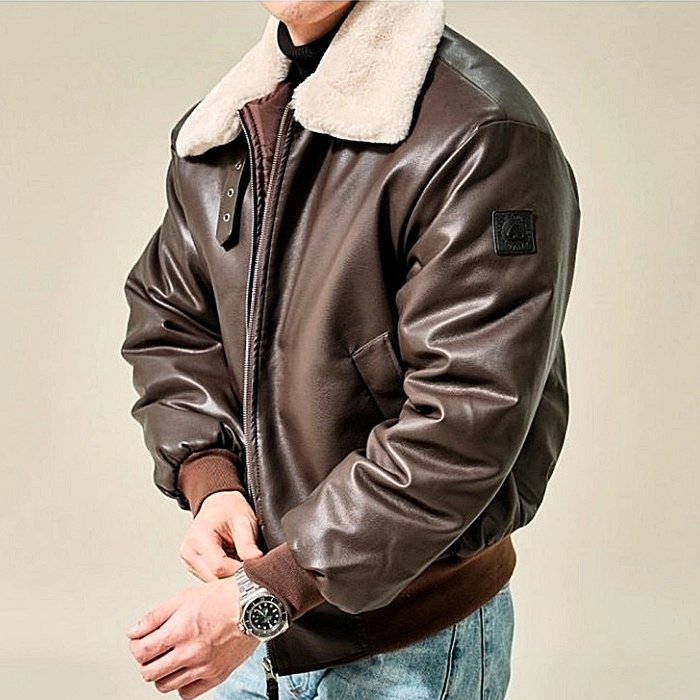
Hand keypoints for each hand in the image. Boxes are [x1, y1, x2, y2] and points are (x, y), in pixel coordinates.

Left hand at [127, 577, 258, 698]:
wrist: (252, 605)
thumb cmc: (222, 598)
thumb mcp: (183, 597)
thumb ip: (155, 616)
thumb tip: (134, 632)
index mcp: (179, 631)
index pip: (141, 652)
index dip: (135, 647)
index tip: (139, 642)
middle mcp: (190, 652)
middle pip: (149, 673)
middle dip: (146, 662)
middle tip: (153, 651)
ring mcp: (203, 667)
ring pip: (165, 686)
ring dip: (162, 674)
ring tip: (169, 659)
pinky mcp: (216, 676)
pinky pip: (188, 693)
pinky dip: (181, 685)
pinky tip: (184, 670)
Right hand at [180, 491, 262, 581]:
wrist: (219, 504)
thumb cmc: (230, 509)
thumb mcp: (244, 522)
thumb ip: (248, 546)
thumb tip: (256, 565)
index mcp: (198, 538)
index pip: (218, 567)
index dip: (238, 570)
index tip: (253, 568)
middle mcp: (189, 552)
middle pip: (214, 577)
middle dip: (235, 575)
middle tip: (251, 566)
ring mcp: (190, 562)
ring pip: (213, 581)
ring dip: (230, 576)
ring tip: (241, 560)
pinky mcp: (194, 567)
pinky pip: (211, 579)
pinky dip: (225, 575)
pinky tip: (233, 563)